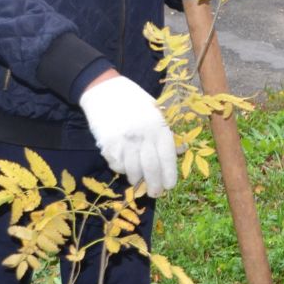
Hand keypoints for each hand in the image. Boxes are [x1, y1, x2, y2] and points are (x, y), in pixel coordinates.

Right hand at [79, 75, 177, 195]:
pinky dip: (122, 170)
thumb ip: (165, 133)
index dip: (169, 175)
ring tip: (139, 181)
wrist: (104, 90)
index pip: (167, 158)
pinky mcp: (108, 145)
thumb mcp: (155, 112)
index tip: (169, 186)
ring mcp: (124, 142)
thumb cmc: (134, 101)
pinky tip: (124, 166)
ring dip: (137, 180)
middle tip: (155, 194)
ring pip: (133, 171)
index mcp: (158, 127)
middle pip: (151, 169)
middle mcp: (142, 136)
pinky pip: (117, 166)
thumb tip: (180, 152)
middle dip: (154, 186)